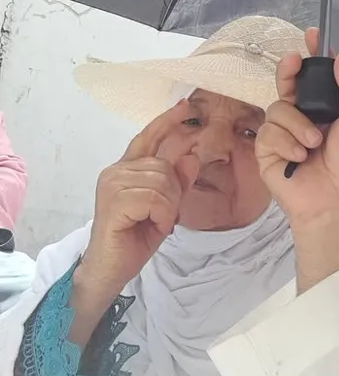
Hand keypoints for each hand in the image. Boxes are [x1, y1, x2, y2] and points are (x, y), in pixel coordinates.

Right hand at [75, 102, 199, 310]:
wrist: (110, 269)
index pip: (148, 137)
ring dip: (168, 208)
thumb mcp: (166, 207)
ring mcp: (113, 183)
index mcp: (127, 169)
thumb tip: (191, 155)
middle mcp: (116, 170)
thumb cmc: (135, 237)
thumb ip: (178, 182)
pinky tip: (151, 226)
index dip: (167, 121)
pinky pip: (157, 198)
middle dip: (173, 194)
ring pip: (164, 182)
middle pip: (165, 166)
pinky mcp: (115, 199)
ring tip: (154, 222)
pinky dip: (162, 215)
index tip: (185, 106)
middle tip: (162, 216)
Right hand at [256, 29, 338, 291]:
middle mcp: (306, 120)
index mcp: (331, 113)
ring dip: (297, 122)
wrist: (338, 207)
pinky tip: (299, 157)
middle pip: (289, 85)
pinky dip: (285, 141)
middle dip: (289, 71)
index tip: (312, 35)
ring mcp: (285, 136)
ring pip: (278, 106)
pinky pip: (269, 131)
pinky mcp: (267, 153)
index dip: (313, 57)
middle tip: (293, 62)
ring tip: (314, 144)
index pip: (319, 79)